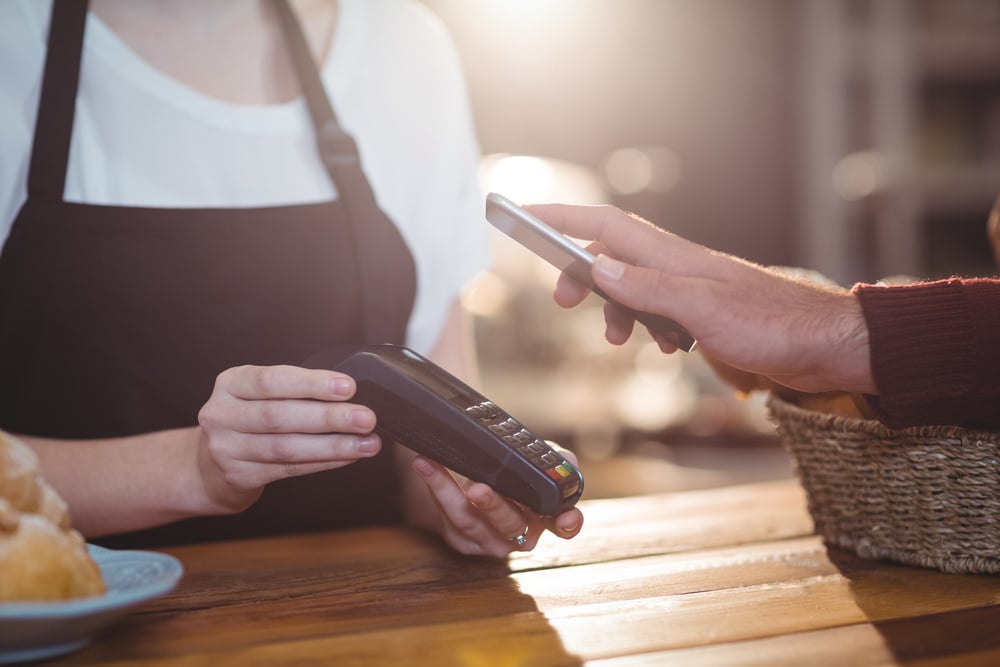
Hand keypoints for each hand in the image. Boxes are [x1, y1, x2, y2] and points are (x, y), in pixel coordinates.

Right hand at [194, 365, 380, 513]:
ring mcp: (226, 448)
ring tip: (367, 443)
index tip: (348, 387)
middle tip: (366, 418)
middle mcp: (222, 414)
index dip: (311, 384)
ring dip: (333, 445)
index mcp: (230, 383)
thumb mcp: (257, 395)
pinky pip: (289, 469)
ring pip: (286, 447)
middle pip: (280, 416)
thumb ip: (293, 390)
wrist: (207, 467)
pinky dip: (323, 462)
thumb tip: (351, 395)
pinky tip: (348, 456)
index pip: (272, 380)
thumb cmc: (247, 420)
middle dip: (329, 417)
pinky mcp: (237, 476)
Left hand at [406, 447, 583, 557]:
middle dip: (492, 504)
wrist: (481, 477)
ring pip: (470, 521)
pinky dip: (434, 488)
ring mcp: (490, 541)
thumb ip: (557, 461)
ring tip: (430, 465)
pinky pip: (447, 517)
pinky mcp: (462, 539)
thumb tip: (561, 462)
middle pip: (509, 523)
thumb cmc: (517, 472)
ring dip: (448, 491)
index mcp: (547, 517)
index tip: (566, 518)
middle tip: (477, 487)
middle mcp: (521, 535)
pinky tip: (425, 466)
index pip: (564, 525)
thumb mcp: (539, 461)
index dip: (567, 523)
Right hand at [525, 203, 875, 395]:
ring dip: (612, 308)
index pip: (605, 225)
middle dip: (580, 273)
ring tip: (610, 337)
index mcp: (672, 257)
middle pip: (610, 254)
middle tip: (563, 300)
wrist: (824, 347)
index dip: (562, 217)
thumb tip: (597, 266)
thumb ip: (648, 288)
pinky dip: (645, 328)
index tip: (525, 214)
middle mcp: (677, 267)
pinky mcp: (704, 314)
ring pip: (631, 286)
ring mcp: (690, 289)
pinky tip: (660, 348)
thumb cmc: (773, 323)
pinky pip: (657, 312)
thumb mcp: (702, 309)